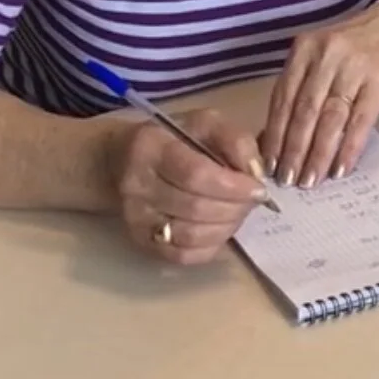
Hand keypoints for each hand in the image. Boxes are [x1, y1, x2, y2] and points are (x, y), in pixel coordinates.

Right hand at [112, 109, 268, 265]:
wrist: (120, 162)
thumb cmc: (171, 139)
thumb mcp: (205, 123)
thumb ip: (235, 140)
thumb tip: (255, 173)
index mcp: (151, 147)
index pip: (195, 175)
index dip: (233, 187)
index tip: (258, 189)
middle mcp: (137, 185)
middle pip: (195, 208)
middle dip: (235, 207)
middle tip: (252, 201)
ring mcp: (136, 218)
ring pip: (190, 235)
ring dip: (226, 227)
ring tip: (238, 212)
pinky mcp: (140, 242)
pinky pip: (183, 255)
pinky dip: (211, 245)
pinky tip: (221, 228)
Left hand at [262, 0, 378, 188]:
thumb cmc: (349, 49)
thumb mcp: (318, 56)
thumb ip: (299, 87)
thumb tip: (276, 137)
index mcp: (304, 49)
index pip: (283, 97)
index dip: (275, 134)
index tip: (268, 163)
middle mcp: (327, 56)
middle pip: (305, 111)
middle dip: (294, 150)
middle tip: (287, 180)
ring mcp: (355, 69)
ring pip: (331, 119)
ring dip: (318, 154)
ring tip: (310, 180)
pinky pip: (361, 122)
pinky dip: (349, 148)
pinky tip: (339, 169)